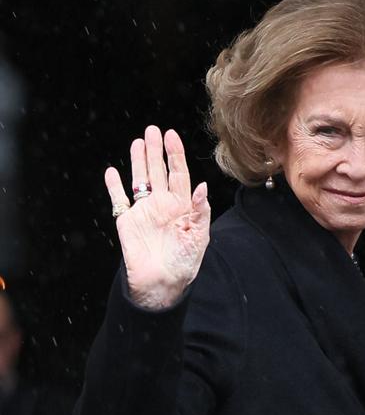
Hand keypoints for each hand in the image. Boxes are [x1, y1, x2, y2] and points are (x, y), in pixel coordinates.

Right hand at [105, 125, 210, 308]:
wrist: (162, 284)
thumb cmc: (185, 263)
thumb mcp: (199, 237)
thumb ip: (200, 211)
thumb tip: (202, 186)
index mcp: (182, 207)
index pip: (179, 174)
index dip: (175, 155)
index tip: (172, 135)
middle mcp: (163, 205)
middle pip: (159, 172)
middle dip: (156, 151)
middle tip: (153, 130)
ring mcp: (145, 212)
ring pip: (140, 180)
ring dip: (138, 162)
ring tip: (138, 142)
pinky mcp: (127, 222)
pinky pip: (119, 200)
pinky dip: (114, 187)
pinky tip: (112, 172)